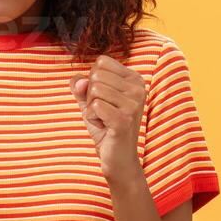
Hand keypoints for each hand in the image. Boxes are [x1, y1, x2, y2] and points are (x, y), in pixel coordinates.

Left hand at [71, 55, 146, 179]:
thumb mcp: (90, 100)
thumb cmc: (105, 126)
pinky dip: (92, 118)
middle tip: (103, 112)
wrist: (118, 158)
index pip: (102, 62)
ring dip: (91, 107)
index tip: (104, 99)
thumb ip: (80, 84)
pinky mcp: (124, 120)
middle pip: (96, 75)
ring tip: (104, 119)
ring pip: (94, 90)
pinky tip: (104, 127)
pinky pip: (95, 106)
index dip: (93, 79)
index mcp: (135, 79)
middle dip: (91, 95)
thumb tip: (81, 82)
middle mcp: (139, 89)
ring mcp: (133, 104)